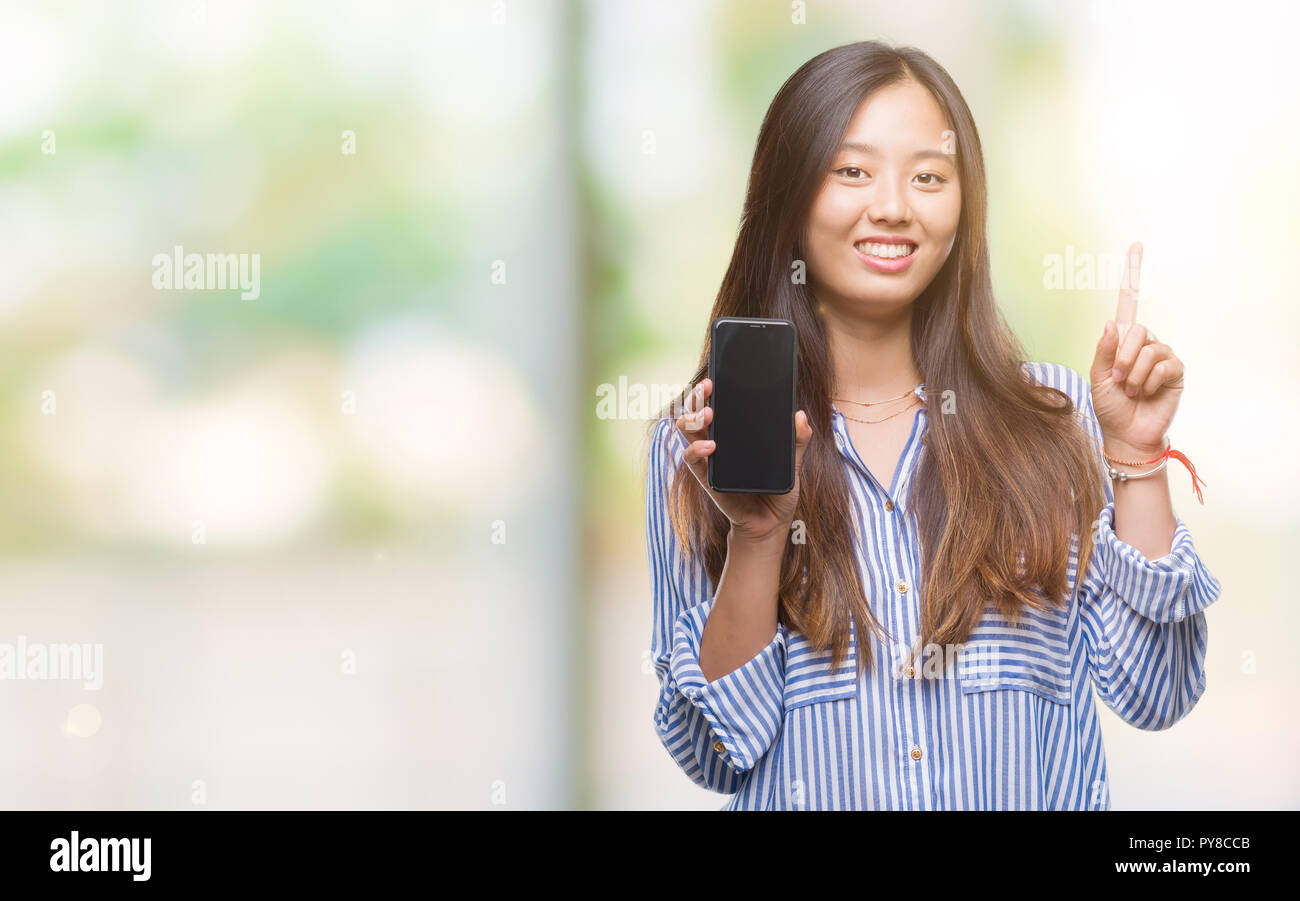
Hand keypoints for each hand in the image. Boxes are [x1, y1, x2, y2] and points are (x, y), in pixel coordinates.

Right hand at [675, 378, 812, 544]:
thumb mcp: (793, 462)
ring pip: (689, 430)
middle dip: (698, 395)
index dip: (715, 388)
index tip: (718, 375)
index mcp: (736, 432)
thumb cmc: (777, 490)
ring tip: (708, 415)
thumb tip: (801, 416)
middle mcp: (718, 440)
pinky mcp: (706, 476)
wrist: (769, 523)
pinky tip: (711, 446)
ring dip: (693, 418)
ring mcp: (709, 457)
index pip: (720, 404)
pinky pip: (692, 458)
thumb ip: (798, 440)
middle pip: (698, 410)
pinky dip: (698, 450)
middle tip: (708, 387)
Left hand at [1088, 241, 1184, 457]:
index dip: (1132, 274)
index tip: (1136, 245)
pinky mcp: (1176, 371)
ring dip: (1133, 374)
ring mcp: (1162, 355)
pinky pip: (1163, 365)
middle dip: (1122, 358)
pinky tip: (1146, 393)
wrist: (1126, 434)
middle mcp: (1144, 343)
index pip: (1128, 303)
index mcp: (1122, 340)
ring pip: (1149, 349)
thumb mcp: (1097, 377)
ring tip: (1131, 391)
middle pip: (1136, 330)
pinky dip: (1148, 382)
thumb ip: (1103, 351)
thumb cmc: (1110, 406)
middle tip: (1118, 380)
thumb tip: (1111, 323)